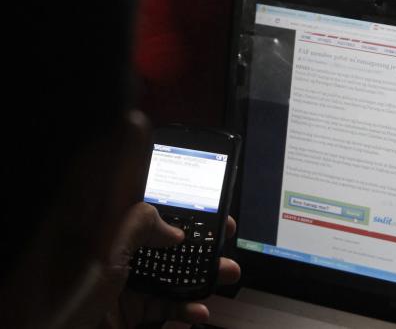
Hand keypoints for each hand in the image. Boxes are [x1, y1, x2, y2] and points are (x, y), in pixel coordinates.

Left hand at [67, 203, 240, 328]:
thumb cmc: (64, 305)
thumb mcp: (104, 257)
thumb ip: (138, 228)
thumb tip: (173, 227)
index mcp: (100, 230)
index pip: (138, 201)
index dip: (170, 192)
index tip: (199, 191)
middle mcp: (113, 253)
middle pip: (162, 235)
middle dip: (197, 235)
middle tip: (224, 232)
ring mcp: (124, 283)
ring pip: (170, 270)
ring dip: (201, 272)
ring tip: (226, 271)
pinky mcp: (131, 309)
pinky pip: (165, 303)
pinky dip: (186, 306)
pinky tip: (198, 309)